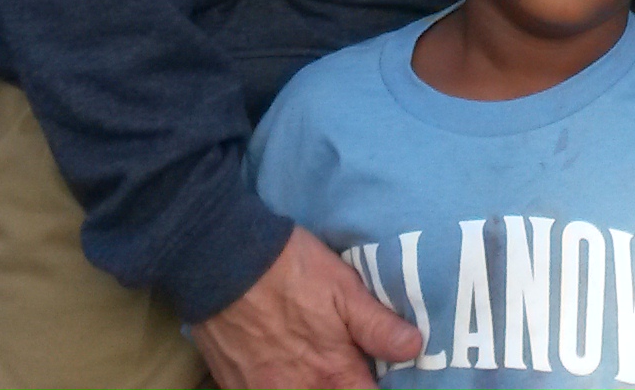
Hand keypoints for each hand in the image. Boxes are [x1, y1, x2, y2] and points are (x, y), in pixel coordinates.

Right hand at [194, 227, 421, 389]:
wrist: (221, 258)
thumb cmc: (288, 269)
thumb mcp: (343, 287)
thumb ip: (377, 325)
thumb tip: (414, 348)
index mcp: (333, 375)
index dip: (379, 388)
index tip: (383, 377)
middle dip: (346, 388)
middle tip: (352, 369)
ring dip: (316, 387)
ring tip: (319, 370)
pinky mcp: (236, 387)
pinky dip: (283, 387)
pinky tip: (288, 370)